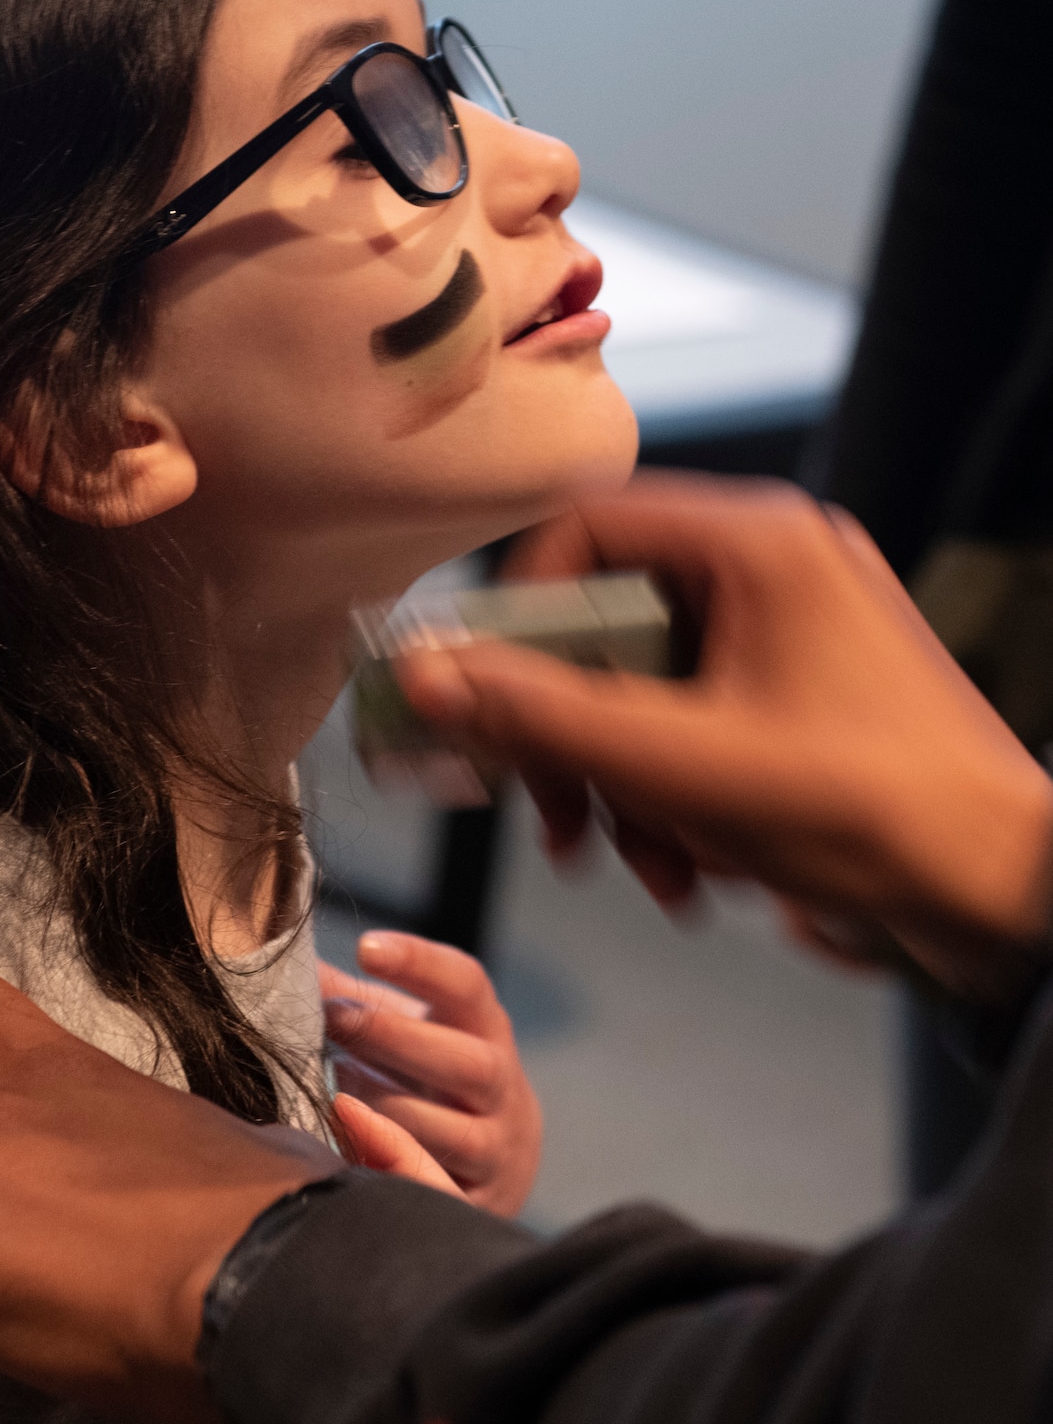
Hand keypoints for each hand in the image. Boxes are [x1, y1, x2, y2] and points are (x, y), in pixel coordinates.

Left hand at [319, 932, 541, 1217]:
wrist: (499, 1157)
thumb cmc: (432, 1076)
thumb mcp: (411, 1028)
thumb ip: (356, 997)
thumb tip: (288, 962)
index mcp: (489, 1031)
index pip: (467, 986)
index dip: (420, 964)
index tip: (366, 946)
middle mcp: (506, 1091)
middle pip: (466, 1061)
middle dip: (392, 1039)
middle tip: (331, 1019)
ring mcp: (498, 1152)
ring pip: (450, 1133)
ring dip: (385, 1109)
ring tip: (333, 1089)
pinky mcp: (481, 1206)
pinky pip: (436, 1189)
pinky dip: (391, 1168)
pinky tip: (348, 1148)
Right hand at [396, 472, 1052, 1002]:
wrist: (1012, 897)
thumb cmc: (879, 813)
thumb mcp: (682, 766)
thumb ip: (545, 716)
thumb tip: (430, 674)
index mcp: (758, 543)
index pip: (588, 527)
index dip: (521, 610)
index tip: (492, 698)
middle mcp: (776, 569)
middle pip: (611, 621)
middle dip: (575, 734)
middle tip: (555, 814)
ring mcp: (797, 637)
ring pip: (648, 688)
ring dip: (625, 786)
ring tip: (652, 867)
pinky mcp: (808, 702)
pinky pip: (699, 726)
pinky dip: (677, 799)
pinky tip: (696, 873)